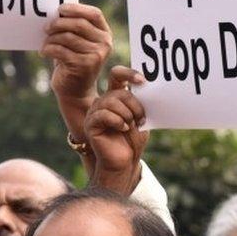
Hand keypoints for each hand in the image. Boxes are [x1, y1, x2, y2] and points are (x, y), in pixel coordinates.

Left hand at [42, 3, 112, 138]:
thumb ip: (73, 26)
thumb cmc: (72, 60)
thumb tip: (56, 10)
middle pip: (78, 24)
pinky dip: (48, 49)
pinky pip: (60, 49)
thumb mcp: (77, 41)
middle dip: (58, 23)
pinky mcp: (84, 65)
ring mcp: (96, 56)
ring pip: (67, 36)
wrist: (75, 89)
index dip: (76, 8)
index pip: (94, 14)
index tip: (60, 10)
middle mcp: (105, 44)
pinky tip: (44, 52)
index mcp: (105, 34)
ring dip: (51, 38)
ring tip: (45, 43)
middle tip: (46, 28)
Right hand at [84, 66, 147, 193]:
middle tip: (141, 119)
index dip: (129, 74)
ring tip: (131, 125)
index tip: (143, 81)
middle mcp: (104, 101)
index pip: (117, 75)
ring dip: (127, 114)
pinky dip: (117, 121)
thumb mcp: (141, 119)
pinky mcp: (91, 123)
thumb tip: (145, 86)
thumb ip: (140, 103)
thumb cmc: (133, 140)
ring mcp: (96, 111)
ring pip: (111, 102)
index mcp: (116, 97)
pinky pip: (103, 114)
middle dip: (134, 105)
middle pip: (118, 92)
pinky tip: (123, 129)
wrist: (124, 161)